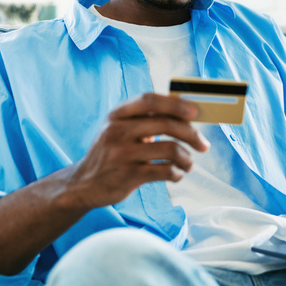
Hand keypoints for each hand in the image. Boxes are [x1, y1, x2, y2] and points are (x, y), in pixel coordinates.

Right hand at [65, 93, 208, 209]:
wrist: (82, 184)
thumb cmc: (112, 152)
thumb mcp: (119, 129)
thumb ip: (145, 119)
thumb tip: (188, 115)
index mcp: (117, 115)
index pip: (150, 100)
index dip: (175, 104)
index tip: (195, 112)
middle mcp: (117, 131)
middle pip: (166, 124)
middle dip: (192, 135)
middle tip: (203, 145)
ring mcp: (122, 154)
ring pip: (170, 150)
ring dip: (187, 158)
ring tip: (188, 164)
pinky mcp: (127, 176)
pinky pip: (164, 171)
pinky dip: (176, 173)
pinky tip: (176, 174)